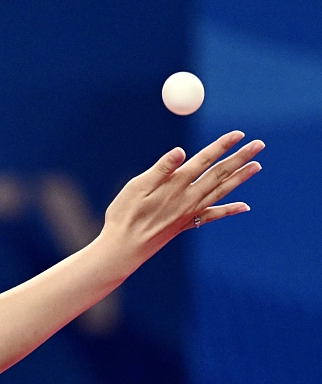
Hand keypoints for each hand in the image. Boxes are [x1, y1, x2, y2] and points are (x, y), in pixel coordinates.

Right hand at [102, 131, 263, 261]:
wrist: (123, 249)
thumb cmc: (123, 215)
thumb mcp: (136, 187)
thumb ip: (160, 169)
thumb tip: (181, 151)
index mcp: (175, 186)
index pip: (203, 161)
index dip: (221, 146)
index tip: (239, 134)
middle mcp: (187, 199)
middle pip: (219, 174)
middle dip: (240, 158)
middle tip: (259, 144)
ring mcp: (188, 213)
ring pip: (221, 192)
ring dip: (240, 178)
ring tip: (257, 166)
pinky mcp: (185, 225)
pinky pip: (213, 216)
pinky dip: (229, 210)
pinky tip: (244, 206)